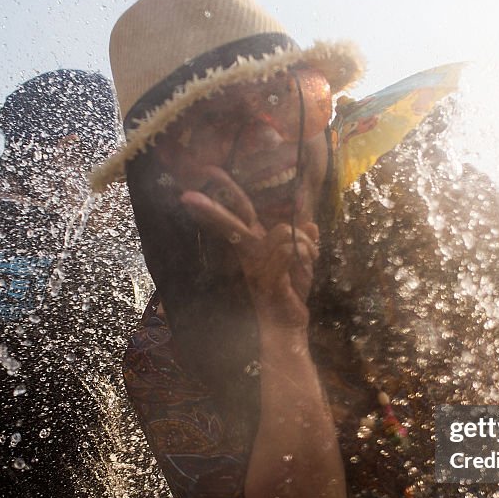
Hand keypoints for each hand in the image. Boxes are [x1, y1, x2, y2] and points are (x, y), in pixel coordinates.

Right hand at [179, 166, 318, 329]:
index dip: (225, 191)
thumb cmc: (291, 295)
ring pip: (281, 231)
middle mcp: (250, 254)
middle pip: (233, 223)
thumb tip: (311, 224)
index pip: (239, 212)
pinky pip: (288, 250)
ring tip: (309, 255)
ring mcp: (255, 267)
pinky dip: (306, 252)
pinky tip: (309, 263)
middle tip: (187, 196)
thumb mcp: (301, 264)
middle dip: (211, 209)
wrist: (288, 327)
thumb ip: (304, 242)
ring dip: (304, 241)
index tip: (206, 170)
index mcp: (254, 245)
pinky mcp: (267, 280)